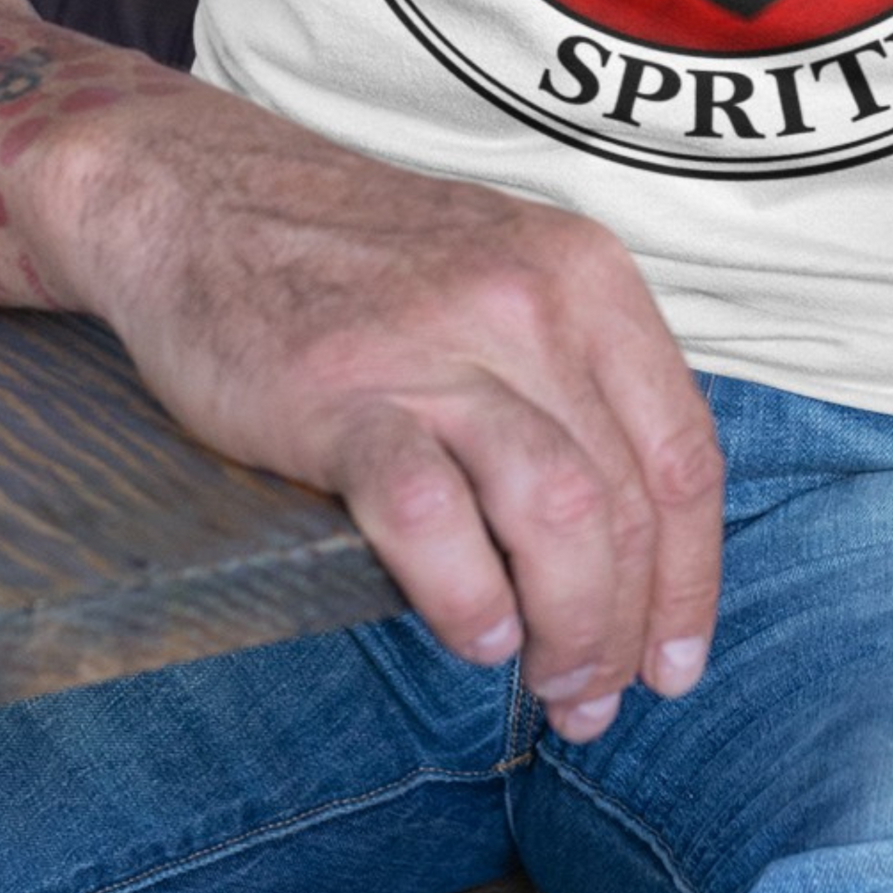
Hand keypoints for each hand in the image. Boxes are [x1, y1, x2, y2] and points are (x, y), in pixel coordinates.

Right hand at [20, 79, 722, 741]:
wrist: (199, 193)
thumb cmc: (355, 258)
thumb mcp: (502, 277)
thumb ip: (570, 382)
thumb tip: (631, 547)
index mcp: (585, 276)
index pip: (682, 453)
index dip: (693, 578)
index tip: (674, 660)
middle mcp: (529, 302)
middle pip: (629, 501)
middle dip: (627, 627)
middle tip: (594, 699)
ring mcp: (434, 345)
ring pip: (559, 511)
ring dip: (570, 626)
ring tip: (548, 685)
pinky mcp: (338, 394)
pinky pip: (432, 514)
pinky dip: (468, 596)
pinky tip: (474, 635)